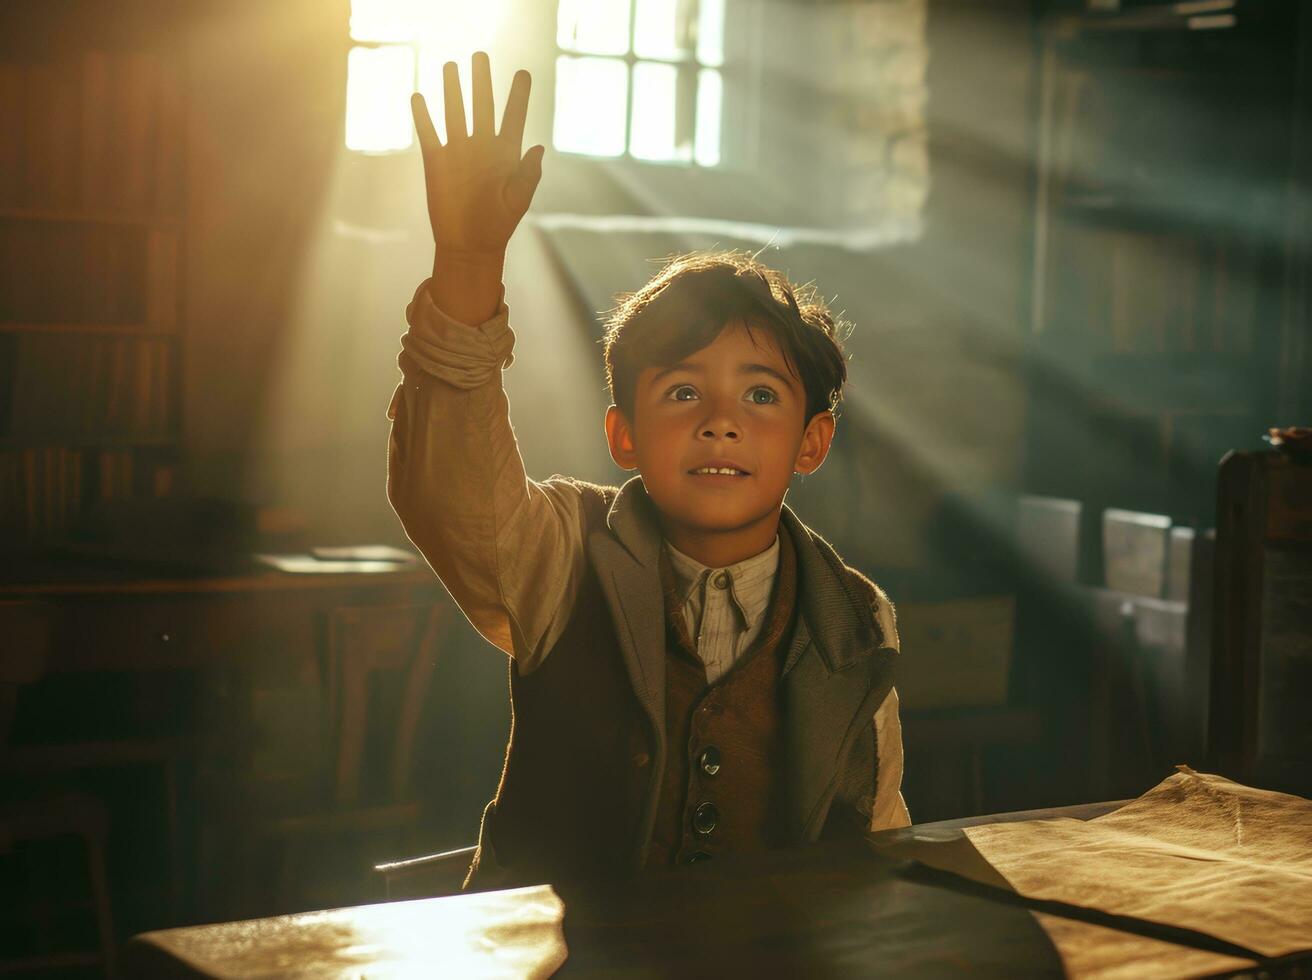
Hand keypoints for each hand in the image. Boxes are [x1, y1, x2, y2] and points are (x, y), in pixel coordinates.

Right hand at [412, 52, 544, 259]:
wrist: (469, 245)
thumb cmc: (498, 224)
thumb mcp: (518, 200)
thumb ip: (528, 174)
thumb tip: (538, 148)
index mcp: (505, 154)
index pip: (513, 117)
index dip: (518, 95)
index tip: (523, 73)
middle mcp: (481, 147)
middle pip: (482, 106)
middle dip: (482, 81)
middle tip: (480, 55)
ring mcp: (458, 151)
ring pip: (454, 112)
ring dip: (452, 90)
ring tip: (451, 66)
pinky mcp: (436, 161)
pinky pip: (428, 133)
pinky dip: (423, 116)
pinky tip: (419, 97)